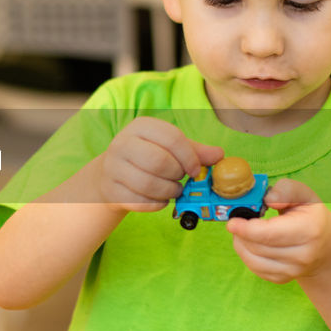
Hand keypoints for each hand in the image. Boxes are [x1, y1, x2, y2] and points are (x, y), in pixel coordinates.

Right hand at [97, 118, 222, 212]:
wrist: (112, 173)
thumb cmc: (148, 156)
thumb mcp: (170, 148)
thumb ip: (195, 151)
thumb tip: (219, 155)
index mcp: (141, 126)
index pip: (172, 138)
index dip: (189, 157)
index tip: (195, 170)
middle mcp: (122, 143)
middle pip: (159, 161)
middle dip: (177, 175)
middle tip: (181, 180)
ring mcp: (112, 167)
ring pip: (148, 184)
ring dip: (169, 192)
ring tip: (174, 191)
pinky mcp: (110, 189)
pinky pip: (139, 202)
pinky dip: (156, 204)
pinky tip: (160, 199)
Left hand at [226, 179, 330, 283]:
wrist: (324, 244)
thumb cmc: (309, 214)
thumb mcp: (303, 194)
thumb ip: (285, 190)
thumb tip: (268, 200)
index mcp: (309, 230)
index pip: (270, 234)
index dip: (246, 229)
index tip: (232, 222)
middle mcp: (303, 254)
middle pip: (258, 247)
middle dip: (241, 233)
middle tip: (238, 220)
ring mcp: (293, 270)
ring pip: (253, 260)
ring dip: (241, 244)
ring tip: (243, 231)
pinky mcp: (282, 279)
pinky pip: (255, 269)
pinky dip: (246, 255)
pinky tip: (250, 243)